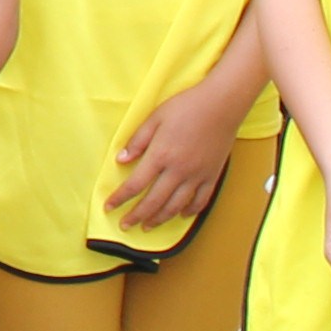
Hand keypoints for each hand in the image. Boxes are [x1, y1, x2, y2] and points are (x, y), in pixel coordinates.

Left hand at [105, 86, 235, 233]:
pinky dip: (190, 211)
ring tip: (148, 226)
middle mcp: (178, 170)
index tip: (108, 207)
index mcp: (160, 155)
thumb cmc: (186, 107)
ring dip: (160, 219)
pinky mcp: (212, 176)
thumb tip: (120, 160)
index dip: (120, 199)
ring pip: (176, 206)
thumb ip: (137, 140)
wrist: (222, 104)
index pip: (135, 185)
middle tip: (125, 225)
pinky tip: (181, 215)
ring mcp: (197, 176)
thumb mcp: (155, 117)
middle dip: (136, 216)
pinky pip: (200, 201)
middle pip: (154, 202)